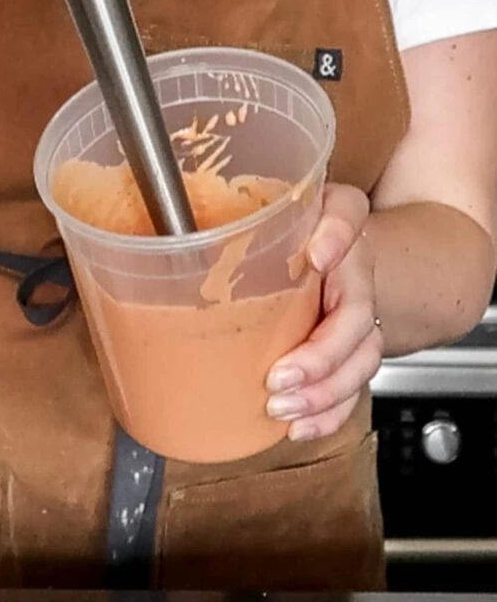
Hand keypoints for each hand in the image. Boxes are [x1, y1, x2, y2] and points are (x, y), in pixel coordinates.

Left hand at [265, 184, 382, 441]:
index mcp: (340, 233)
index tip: (317, 257)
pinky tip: (299, 427)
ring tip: (282, 408)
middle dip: (321, 358)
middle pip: (356, 324)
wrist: (333, 264)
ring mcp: (357, 326)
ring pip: (359, 366)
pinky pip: (351, 392)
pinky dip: (328, 416)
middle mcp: (356, 280)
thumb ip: (281, 214)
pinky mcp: (349, 360)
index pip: (349, 217)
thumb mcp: (286, 212)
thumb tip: (292, 244)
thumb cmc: (299, 240)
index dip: (338, 236)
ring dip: (323, 395)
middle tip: (279, 376)